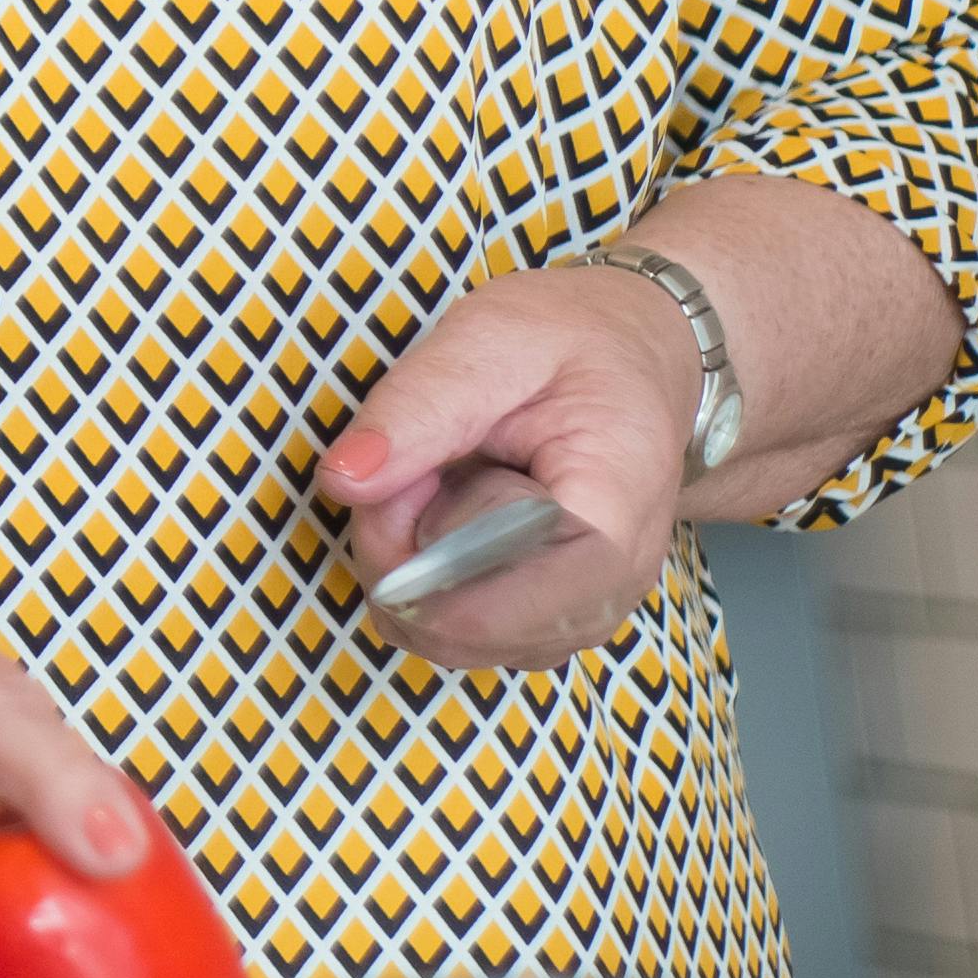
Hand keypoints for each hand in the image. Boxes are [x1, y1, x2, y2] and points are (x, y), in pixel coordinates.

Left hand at [315, 261, 705, 674]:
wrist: (635, 358)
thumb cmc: (575, 342)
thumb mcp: (493, 339)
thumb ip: (418, 407)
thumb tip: (343, 480)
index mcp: (616, 519)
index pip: (514, 611)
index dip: (427, 569)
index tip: (410, 483)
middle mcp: (609, 590)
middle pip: (465, 631)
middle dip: (404, 553)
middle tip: (414, 466)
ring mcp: (579, 614)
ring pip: (447, 638)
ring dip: (409, 561)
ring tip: (437, 477)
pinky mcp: (544, 619)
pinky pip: (454, 629)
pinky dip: (423, 574)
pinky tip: (442, 509)